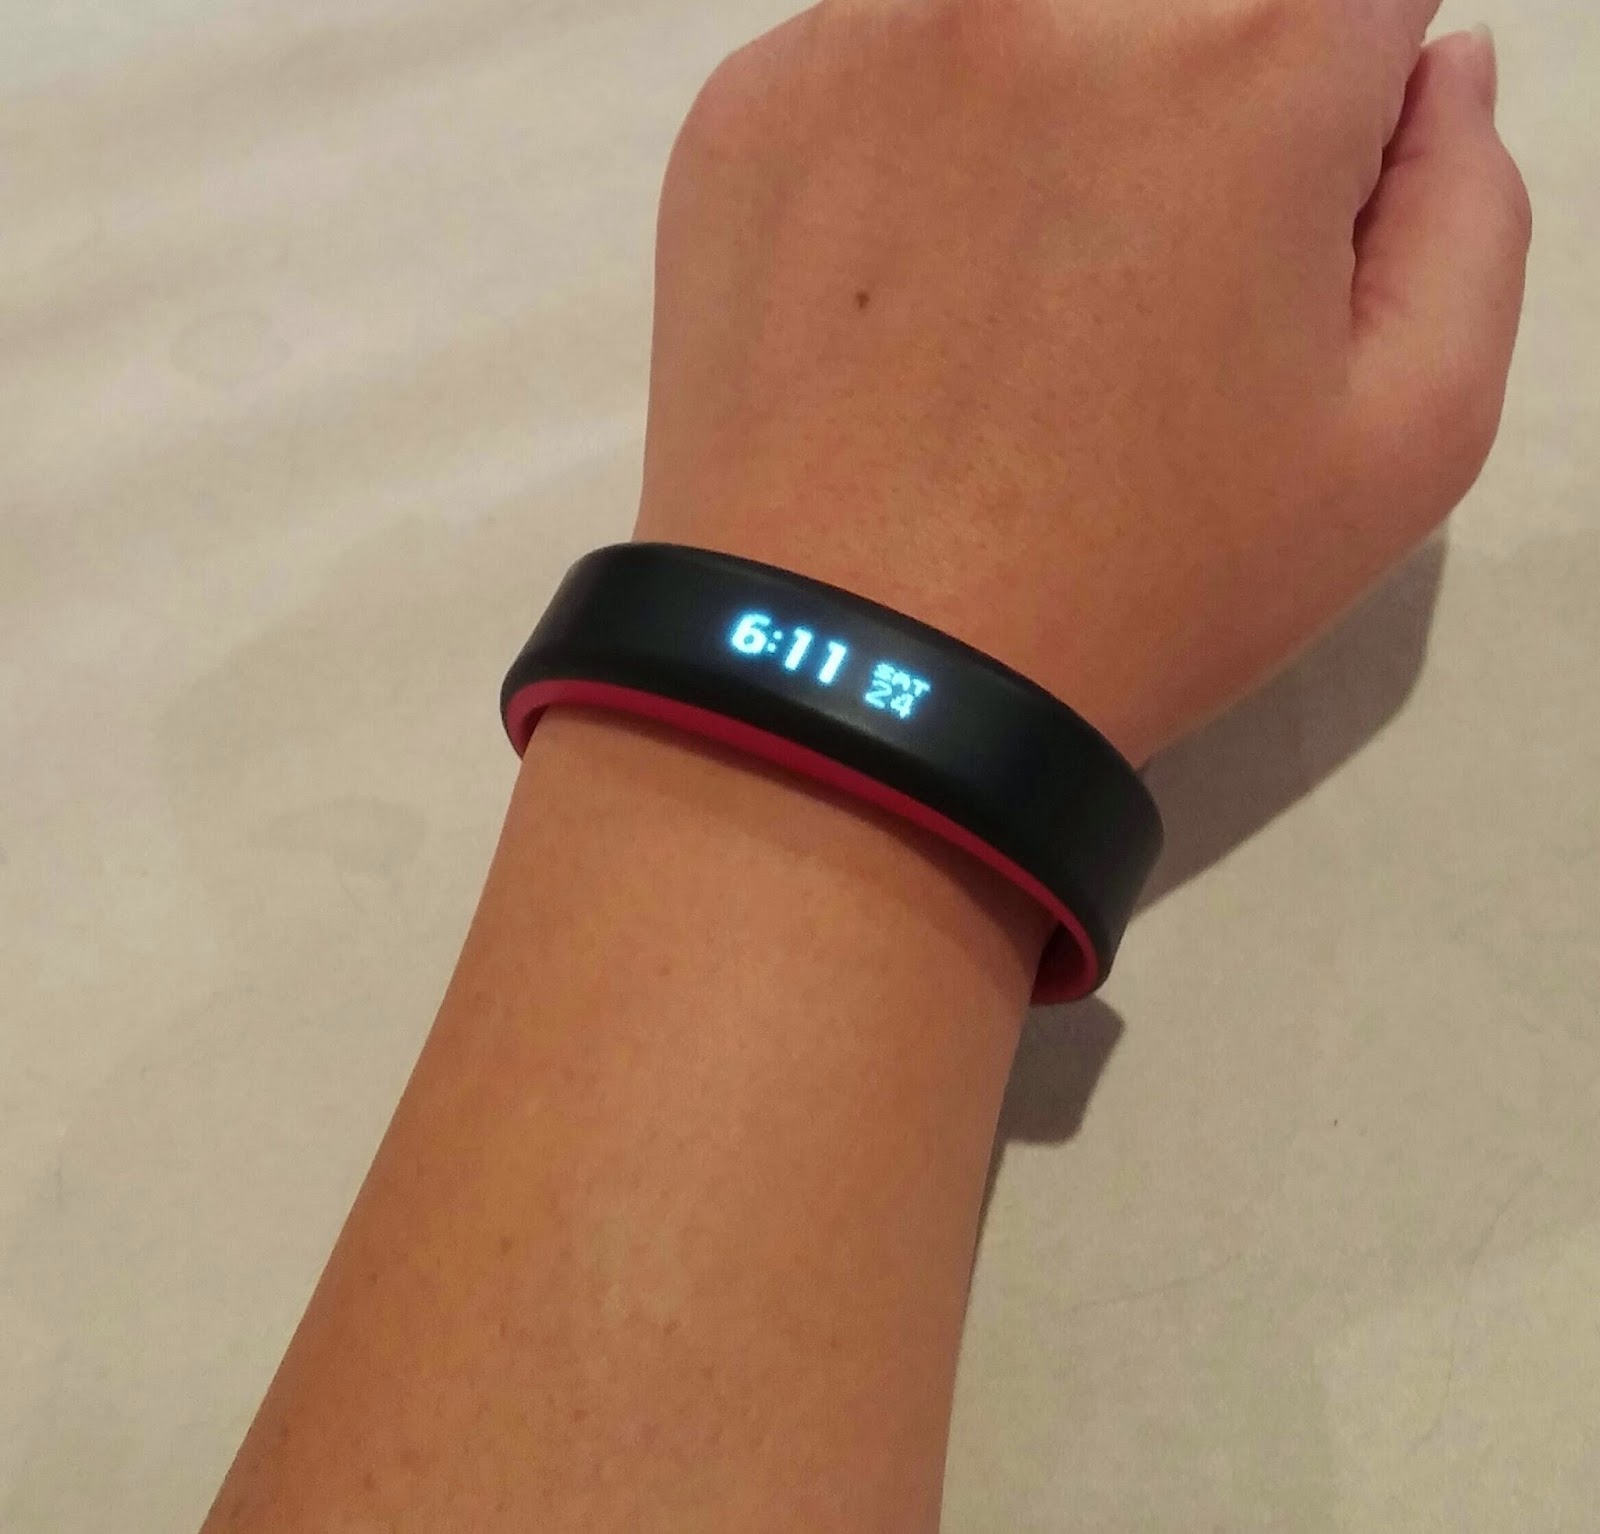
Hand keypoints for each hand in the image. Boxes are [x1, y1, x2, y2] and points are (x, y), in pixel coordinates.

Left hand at [636, 0, 1529, 763]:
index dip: (1334, 109)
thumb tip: (1433, 75)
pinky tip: (905, 303)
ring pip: (1023, 17)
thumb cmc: (1142, 586)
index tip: (1273, 224)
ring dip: (1050, 108)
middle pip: (1177, 0)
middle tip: (1141, 273)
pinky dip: (912, 151)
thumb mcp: (1404, 446)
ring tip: (1014, 293)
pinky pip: (875, 70)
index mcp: (1248, 55)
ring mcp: (873, 37)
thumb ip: (1466, 213)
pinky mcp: (749, 107)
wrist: (857, 678)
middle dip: (1197, 98)